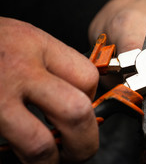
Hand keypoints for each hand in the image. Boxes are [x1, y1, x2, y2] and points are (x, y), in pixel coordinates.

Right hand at [0, 17, 98, 162]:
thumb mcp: (21, 38)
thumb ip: (50, 63)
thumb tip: (83, 95)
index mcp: (36, 45)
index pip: (88, 78)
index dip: (92, 99)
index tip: (84, 108)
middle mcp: (18, 69)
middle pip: (76, 112)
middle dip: (85, 141)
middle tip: (81, 150)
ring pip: (40, 145)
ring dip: (51, 162)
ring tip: (51, 161)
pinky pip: (3, 150)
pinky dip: (17, 160)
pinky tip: (14, 154)